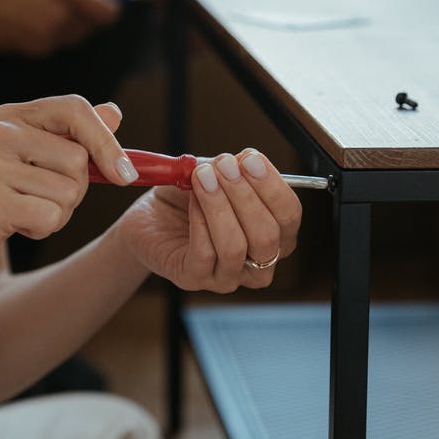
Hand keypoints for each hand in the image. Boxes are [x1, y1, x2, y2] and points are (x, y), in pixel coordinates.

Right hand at [0, 0, 121, 57]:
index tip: (108, 3)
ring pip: (75, 34)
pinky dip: (52, 33)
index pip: (106, 11)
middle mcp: (58, 16)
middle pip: (92, 24)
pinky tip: (32, 20)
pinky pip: (58, 43)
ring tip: (44, 7)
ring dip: (69, 23)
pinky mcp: (38, 50)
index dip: (111, 8)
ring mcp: (48, 36)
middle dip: (87, 13)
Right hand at [0, 96, 135, 287]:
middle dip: (73, 193)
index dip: (108, 142)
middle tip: (39, 201)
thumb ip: (68, 137)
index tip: (127, 174)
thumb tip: (115, 112)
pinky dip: (41, 231)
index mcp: (9, 117)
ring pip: (68, 193)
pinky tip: (12, 227)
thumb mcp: (25, 161)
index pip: (75, 109)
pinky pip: (49, 217)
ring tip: (20, 213)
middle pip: (79, 161)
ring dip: (56, 215)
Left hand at [117, 149, 301, 292]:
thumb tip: (245, 160)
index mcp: (274, 235)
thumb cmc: (187, 198)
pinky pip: (204, 254)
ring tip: (201, 177)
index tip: (250, 159)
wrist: (148, 218)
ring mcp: (226, 276)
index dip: (273, 187)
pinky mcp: (194, 279)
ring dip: (219, 206)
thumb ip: (234, 170)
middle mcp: (257, 262)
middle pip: (268, 235)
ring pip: (236, 247)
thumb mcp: (214, 175)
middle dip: (245, 195)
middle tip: (223, 166)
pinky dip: (199, 221)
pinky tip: (192, 200)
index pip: (289, 216)